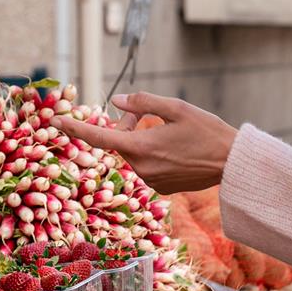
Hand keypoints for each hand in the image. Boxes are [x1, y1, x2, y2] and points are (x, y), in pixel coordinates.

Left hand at [56, 92, 237, 193]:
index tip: (57, 121)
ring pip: (133, 153)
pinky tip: (175, 147)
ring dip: (140, 138)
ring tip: (168, 130)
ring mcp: (152, 181)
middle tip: (146, 112)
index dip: (77, 128)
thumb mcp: (177, 108)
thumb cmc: (208, 132)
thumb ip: (142, 103)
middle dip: (127, 124)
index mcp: (142, 147)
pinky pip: (146, 165)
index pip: (100, 137)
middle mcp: (143, 168)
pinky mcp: (162, 188)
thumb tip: (115, 102)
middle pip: (120, 141)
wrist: (234, 164)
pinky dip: (151, 152)